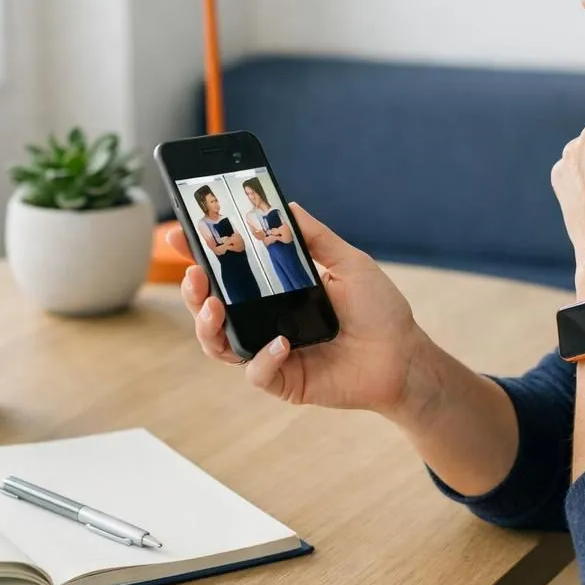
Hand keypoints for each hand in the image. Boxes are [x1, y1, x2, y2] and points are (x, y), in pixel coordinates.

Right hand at [168, 205, 426, 414]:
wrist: (404, 357)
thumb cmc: (379, 311)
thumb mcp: (349, 263)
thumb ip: (315, 237)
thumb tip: (284, 205)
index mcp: (276, 290)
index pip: (229, 272)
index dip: (200, 255)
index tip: (180, 235)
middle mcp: (266, 320)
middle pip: (212, 309)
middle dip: (194, 292)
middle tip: (195, 275)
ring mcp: (271, 351)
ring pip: (219, 344)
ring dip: (208, 326)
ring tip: (216, 307)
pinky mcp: (284, 379)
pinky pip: (257, 372)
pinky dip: (263, 357)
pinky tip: (280, 343)